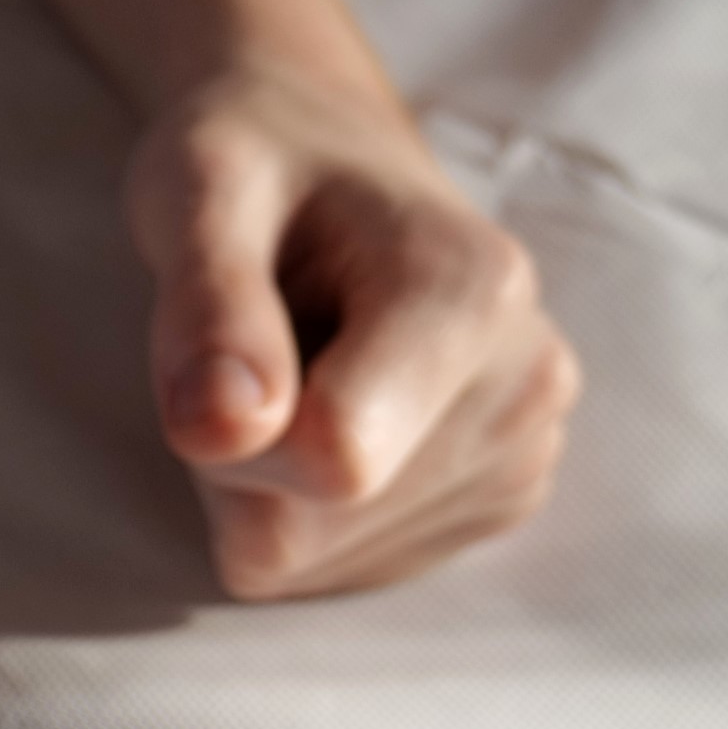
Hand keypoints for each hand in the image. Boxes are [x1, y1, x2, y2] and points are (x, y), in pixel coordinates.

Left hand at [125, 56, 580, 600]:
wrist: (325, 162)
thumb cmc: (256, 167)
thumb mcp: (198, 191)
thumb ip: (208, 307)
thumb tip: (221, 432)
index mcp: (475, 290)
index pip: (332, 460)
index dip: (231, 424)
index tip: (224, 335)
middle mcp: (529, 383)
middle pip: (317, 522)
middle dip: (243, 454)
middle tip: (262, 340)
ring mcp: (524, 455)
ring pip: (320, 555)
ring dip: (268, 478)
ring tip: (305, 358)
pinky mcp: (496, 503)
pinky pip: (339, 566)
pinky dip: (304, 504)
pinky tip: (335, 403)